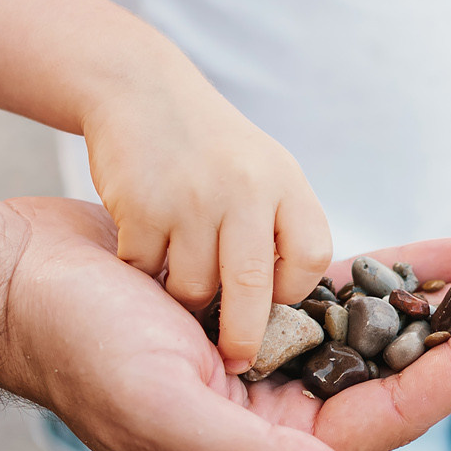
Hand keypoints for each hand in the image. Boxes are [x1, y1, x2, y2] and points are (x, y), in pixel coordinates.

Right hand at [0, 198, 450, 450]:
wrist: (6, 281)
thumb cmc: (73, 351)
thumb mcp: (164, 413)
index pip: (401, 410)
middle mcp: (287, 415)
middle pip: (417, 373)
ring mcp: (277, 363)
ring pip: (395, 335)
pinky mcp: (260, 310)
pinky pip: (353, 294)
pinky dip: (406, 271)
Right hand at [80, 62, 331, 378]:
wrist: (140, 91)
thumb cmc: (209, 151)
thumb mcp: (265, 173)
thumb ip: (283, 230)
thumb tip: (283, 313)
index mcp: (285, 182)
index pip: (311, 259)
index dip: (292, 291)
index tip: (272, 301)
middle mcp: (245, 187)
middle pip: (253, 289)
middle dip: (242, 336)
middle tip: (235, 358)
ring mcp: (191, 196)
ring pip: (194, 289)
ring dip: (183, 297)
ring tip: (177, 275)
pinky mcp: (141, 205)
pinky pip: (146, 272)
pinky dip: (141, 272)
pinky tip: (142, 248)